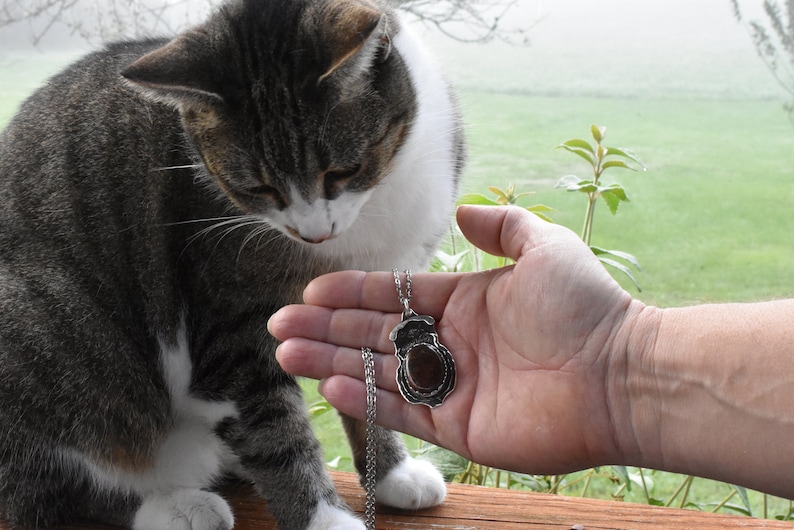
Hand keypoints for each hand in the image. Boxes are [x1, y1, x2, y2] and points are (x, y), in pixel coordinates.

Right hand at [269, 205, 640, 474]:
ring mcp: (452, 388)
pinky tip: (329, 386)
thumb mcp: (544, 246)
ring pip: (378, 374)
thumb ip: (502, 225)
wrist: (619, 374)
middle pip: (374, 335)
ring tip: (286, 355)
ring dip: (330, 364)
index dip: (353, 294)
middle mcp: (452, 344)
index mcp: (464, 303)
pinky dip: (365, 401)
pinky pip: (402, 414)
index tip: (312, 292)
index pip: (394, 297)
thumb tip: (463, 211)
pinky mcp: (458, 429)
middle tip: (278, 326)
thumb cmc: (584, 307)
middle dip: (325, 330)